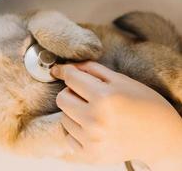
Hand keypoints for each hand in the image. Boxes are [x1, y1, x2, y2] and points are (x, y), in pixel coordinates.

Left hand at [52, 62, 181, 169]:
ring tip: (95, 114)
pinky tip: (94, 129)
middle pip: (62, 98)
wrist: (161, 136)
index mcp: (104, 98)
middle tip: (87, 95)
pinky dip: (77, 131)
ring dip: (75, 112)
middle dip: (71, 93)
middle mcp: (95, 121)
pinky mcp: (91, 156)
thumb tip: (66, 67)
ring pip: (64, 118)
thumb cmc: (142, 103)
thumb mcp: (120, 80)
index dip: (71, 73)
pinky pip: (69, 137)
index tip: (73, 73)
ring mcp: (92, 141)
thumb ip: (92, 70)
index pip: (70, 78)